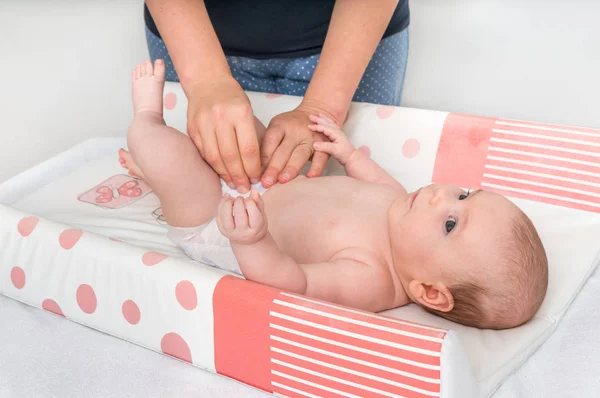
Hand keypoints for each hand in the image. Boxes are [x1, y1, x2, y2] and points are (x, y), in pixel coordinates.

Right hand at [186, 75, 260, 192]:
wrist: (207, 82)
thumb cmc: (232, 98)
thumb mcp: (248, 111)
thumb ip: (252, 136)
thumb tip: (257, 166)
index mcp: (240, 112)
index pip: (248, 149)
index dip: (253, 168)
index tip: (256, 178)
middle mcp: (221, 117)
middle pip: (231, 156)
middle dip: (240, 175)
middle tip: (245, 187)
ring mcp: (204, 123)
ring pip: (215, 157)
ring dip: (225, 174)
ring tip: (234, 183)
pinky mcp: (192, 128)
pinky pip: (204, 153)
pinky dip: (213, 166)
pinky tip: (221, 172)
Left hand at [217, 189, 267, 244]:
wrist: (246, 239)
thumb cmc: (255, 225)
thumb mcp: (261, 214)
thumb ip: (258, 202)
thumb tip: (254, 191)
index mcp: (256, 229)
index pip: (254, 215)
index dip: (250, 203)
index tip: (249, 198)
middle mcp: (243, 233)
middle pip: (239, 215)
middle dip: (239, 202)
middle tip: (240, 198)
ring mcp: (231, 232)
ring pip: (226, 217)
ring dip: (227, 203)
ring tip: (232, 199)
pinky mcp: (222, 230)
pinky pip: (219, 216)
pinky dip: (221, 205)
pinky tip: (226, 199)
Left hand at [260, 103, 340, 186]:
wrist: (315, 113)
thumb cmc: (291, 125)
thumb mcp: (277, 128)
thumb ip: (268, 145)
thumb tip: (258, 170)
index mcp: (280, 125)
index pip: (270, 141)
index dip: (264, 157)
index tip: (257, 172)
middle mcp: (295, 130)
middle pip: (283, 150)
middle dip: (274, 167)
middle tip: (266, 182)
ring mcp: (311, 137)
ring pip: (300, 154)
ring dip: (291, 168)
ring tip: (283, 180)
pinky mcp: (324, 145)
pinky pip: (320, 157)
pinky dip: (316, 167)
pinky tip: (310, 176)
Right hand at [308, 114, 355, 164]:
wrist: (352, 157)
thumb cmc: (344, 154)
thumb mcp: (334, 151)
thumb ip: (324, 147)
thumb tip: (314, 144)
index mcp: (336, 133)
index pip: (325, 128)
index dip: (316, 127)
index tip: (309, 126)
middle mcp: (337, 131)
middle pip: (327, 123)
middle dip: (318, 119)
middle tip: (310, 116)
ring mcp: (338, 133)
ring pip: (329, 123)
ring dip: (323, 119)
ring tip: (318, 114)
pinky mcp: (337, 136)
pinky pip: (331, 126)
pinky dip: (327, 122)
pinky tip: (325, 121)